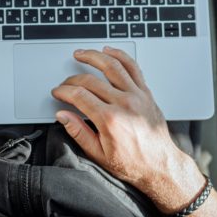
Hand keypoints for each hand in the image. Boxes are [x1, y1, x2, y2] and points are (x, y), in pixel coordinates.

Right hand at [52, 47, 195, 197]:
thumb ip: (78, 132)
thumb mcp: (98, 153)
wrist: (159, 165)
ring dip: (94, 56)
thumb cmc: (132, 163)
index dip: (64, 91)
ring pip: (112, 66)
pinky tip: (109, 51)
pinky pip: (133, 68)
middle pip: (91, 80)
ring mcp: (137, 95)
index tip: (58, 92)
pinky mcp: (146, 93)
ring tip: (81, 54)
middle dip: (72, 79)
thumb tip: (63, 116)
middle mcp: (124, 103)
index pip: (79, 95)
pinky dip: (120, 56)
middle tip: (65, 84)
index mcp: (109, 119)